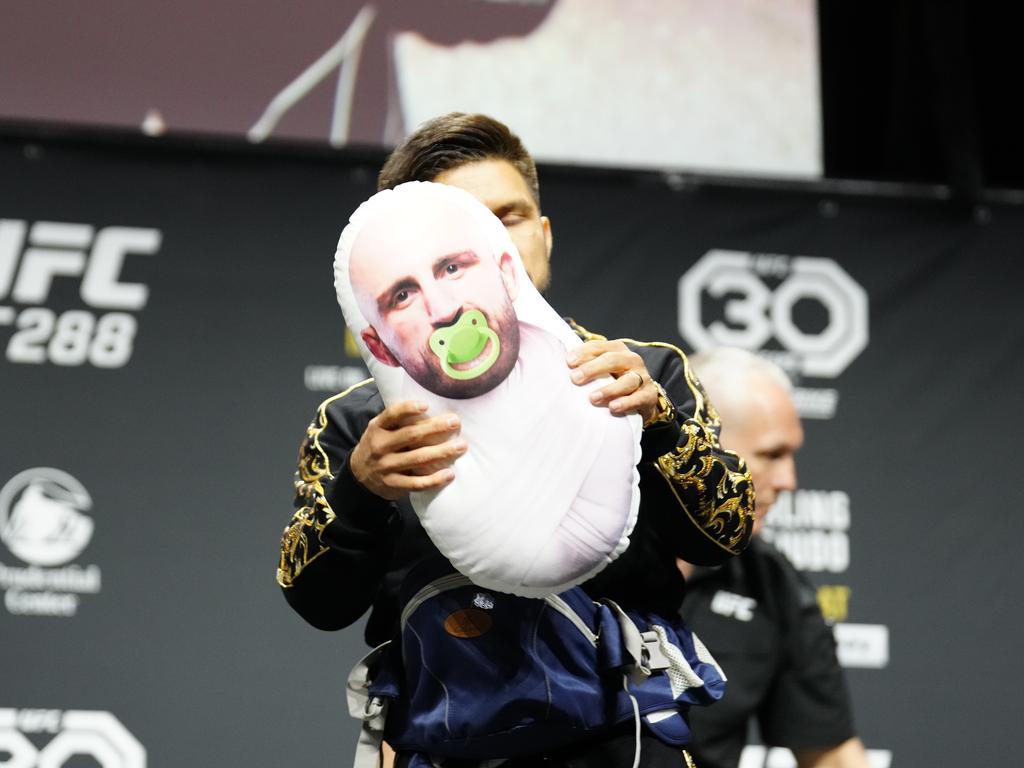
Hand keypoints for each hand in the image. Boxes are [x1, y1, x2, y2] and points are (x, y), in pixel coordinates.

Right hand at [349, 400, 466, 500]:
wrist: (359, 474)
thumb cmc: (378, 445)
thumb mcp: (379, 429)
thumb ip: (397, 421)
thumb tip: (432, 408)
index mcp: (377, 428)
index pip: (391, 415)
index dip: (408, 408)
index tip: (426, 405)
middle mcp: (380, 446)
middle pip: (411, 435)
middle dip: (435, 428)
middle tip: (454, 422)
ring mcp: (386, 466)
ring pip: (418, 459)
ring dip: (441, 452)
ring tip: (460, 446)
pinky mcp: (393, 484)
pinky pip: (416, 483)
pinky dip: (434, 479)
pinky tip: (449, 474)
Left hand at [567, 340, 657, 422]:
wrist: (642, 398)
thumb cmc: (615, 380)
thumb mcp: (602, 370)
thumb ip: (586, 365)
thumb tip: (563, 366)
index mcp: (618, 350)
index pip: (599, 347)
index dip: (584, 353)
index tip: (569, 362)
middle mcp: (632, 360)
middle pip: (613, 360)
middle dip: (592, 369)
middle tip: (575, 379)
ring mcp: (642, 377)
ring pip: (627, 380)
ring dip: (609, 389)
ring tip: (592, 398)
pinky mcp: (649, 395)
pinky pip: (639, 398)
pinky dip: (626, 403)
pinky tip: (613, 407)